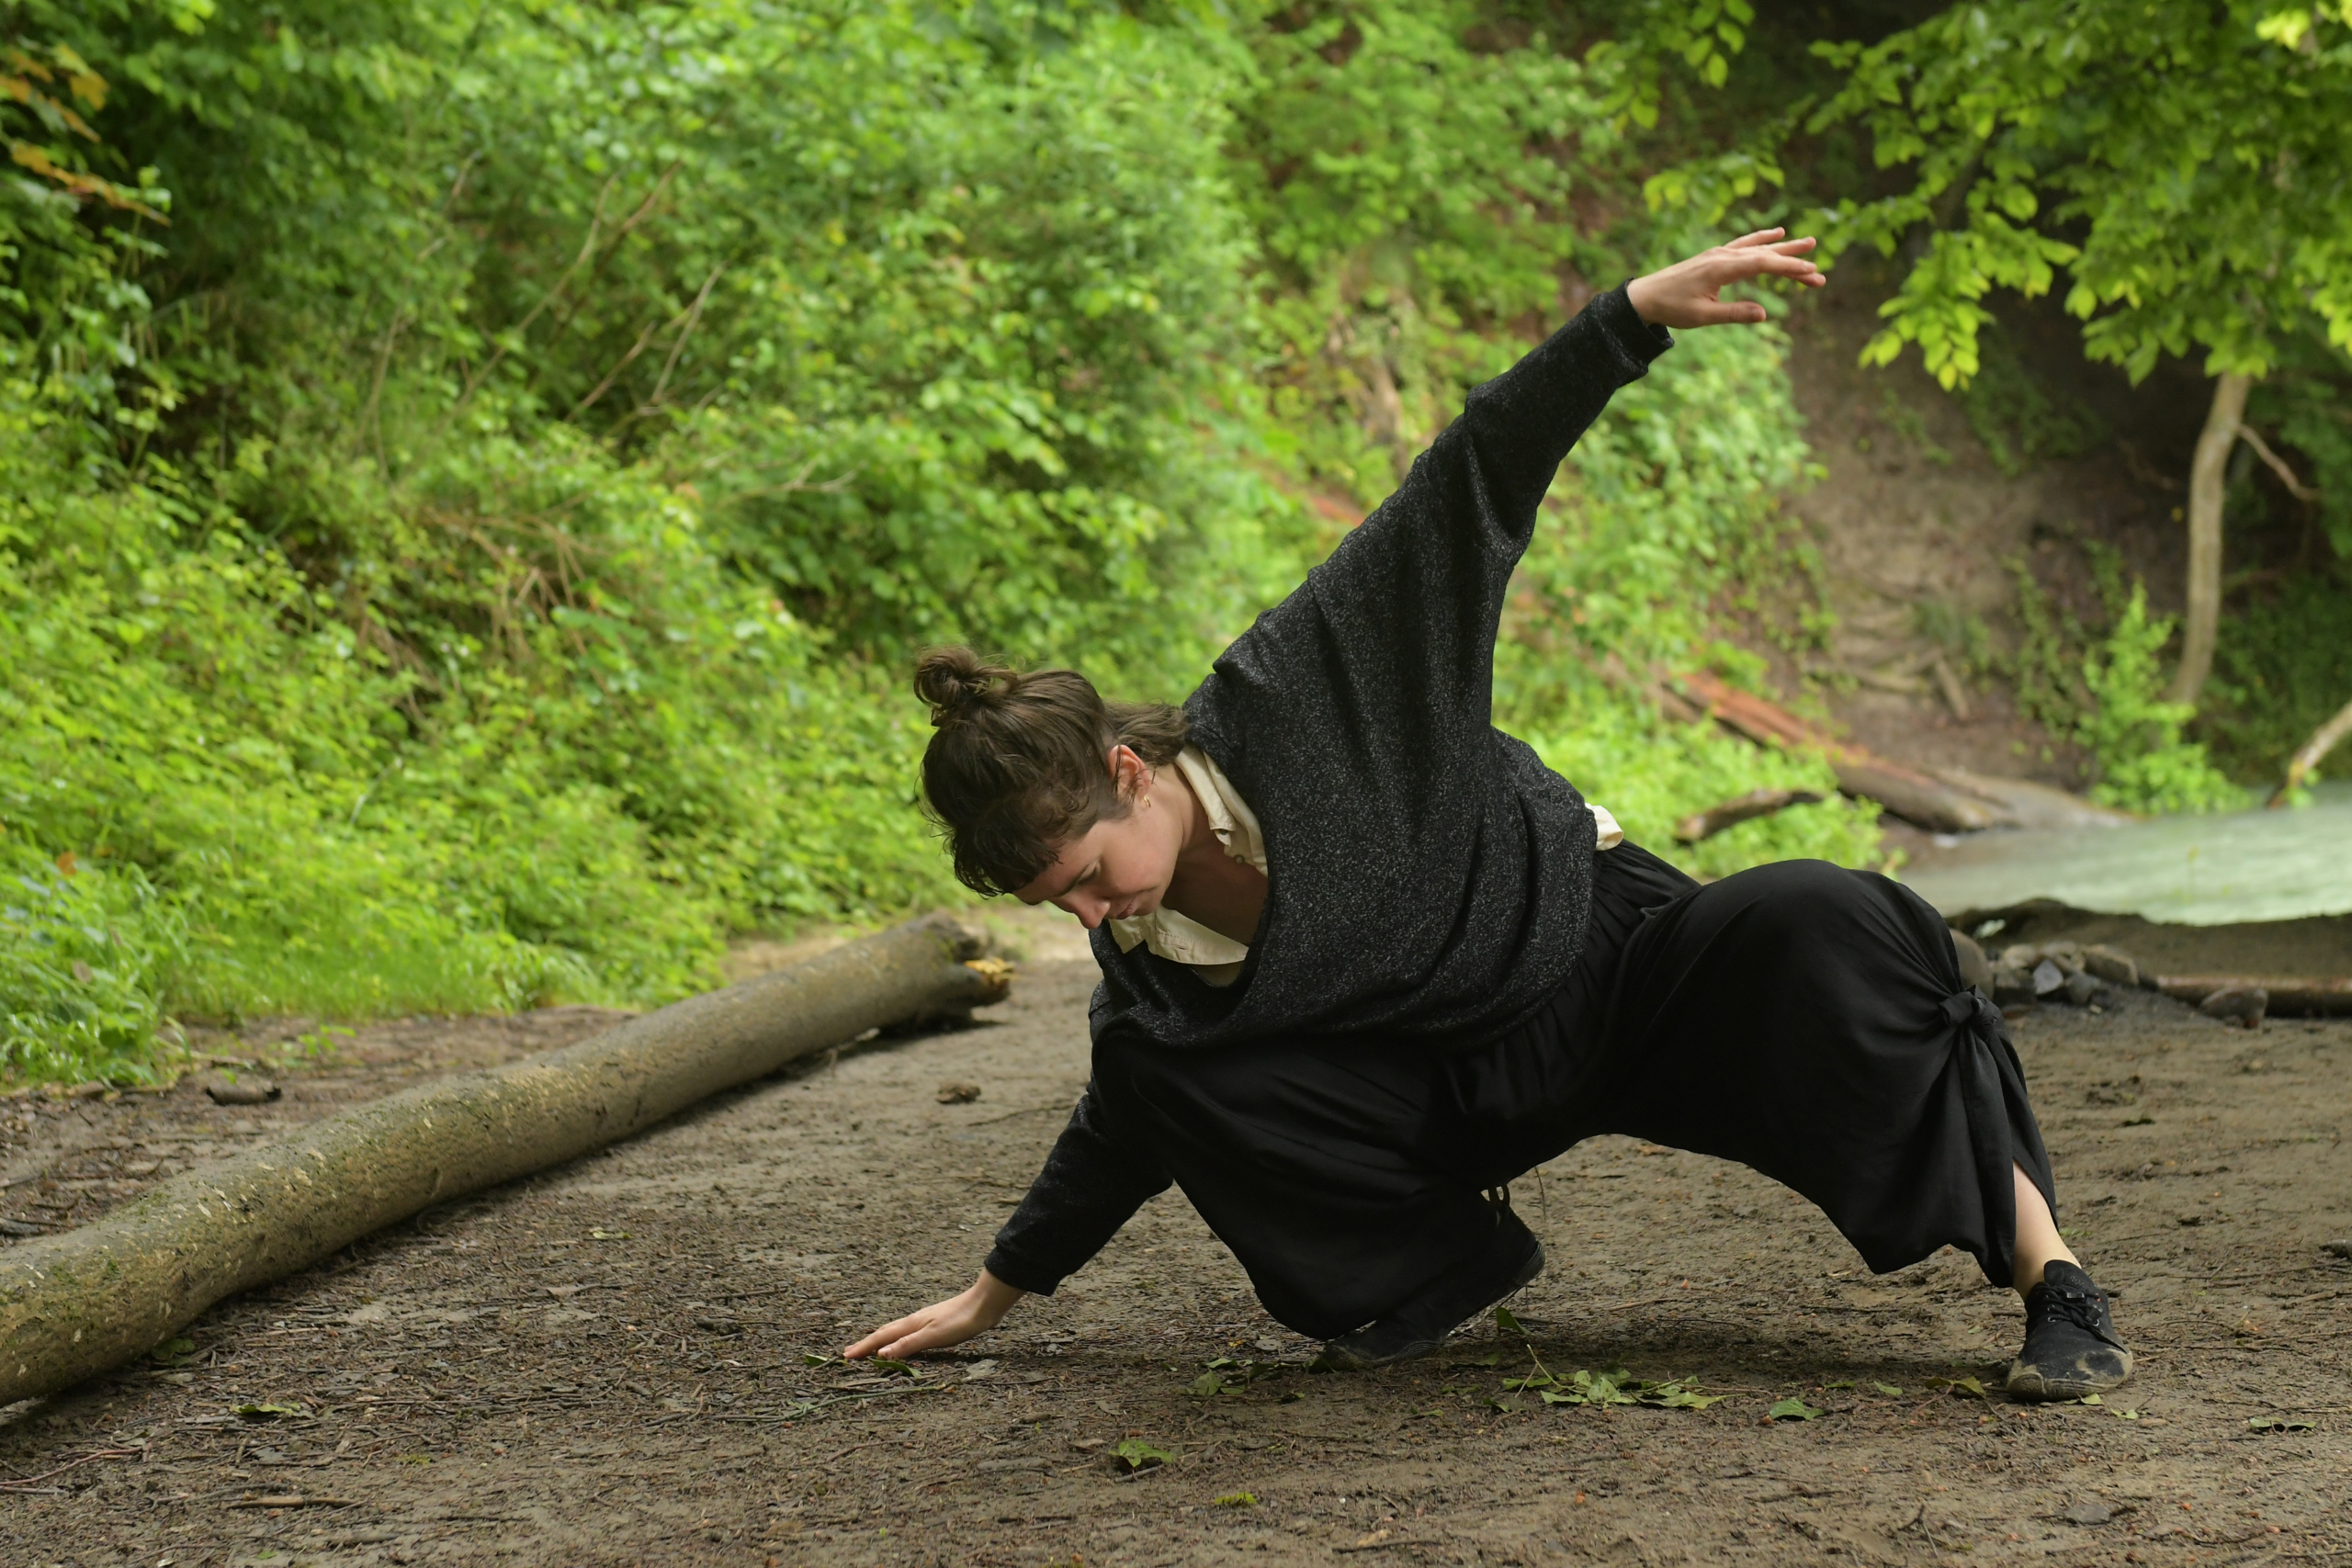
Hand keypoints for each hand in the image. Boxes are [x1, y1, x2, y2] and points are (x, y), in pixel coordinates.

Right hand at [844, 1269, 1026, 1359]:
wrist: (984, 1305)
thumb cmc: (961, 1321)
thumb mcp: (933, 1337)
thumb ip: (908, 1345)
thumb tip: (881, 1354)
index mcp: (911, 1324)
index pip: (881, 1338)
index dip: (864, 1348)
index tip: (846, 1356)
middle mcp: (914, 1321)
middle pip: (884, 1333)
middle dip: (867, 1344)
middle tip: (850, 1353)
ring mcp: (924, 1321)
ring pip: (894, 1331)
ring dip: (879, 1341)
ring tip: (869, 1348)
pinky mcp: (934, 1324)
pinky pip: (906, 1332)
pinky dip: (895, 1339)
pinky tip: (901, 1341)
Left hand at [1625, 229, 1822, 328]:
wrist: (1644, 296)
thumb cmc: (1672, 308)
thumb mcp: (1703, 317)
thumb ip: (1734, 313)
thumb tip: (1764, 314)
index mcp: (1721, 268)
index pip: (1763, 264)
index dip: (1789, 268)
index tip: (1812, 273)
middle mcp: (1722, 255)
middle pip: (1765, 255)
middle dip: (1793, 261)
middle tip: (1819, 268)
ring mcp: (1718, 253)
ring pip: (1757, 248)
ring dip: (1782, 247)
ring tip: (1806, 243)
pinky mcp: (1714, 256)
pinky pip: (1744, 244)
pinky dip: (1762, 240)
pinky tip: (1775, 235)